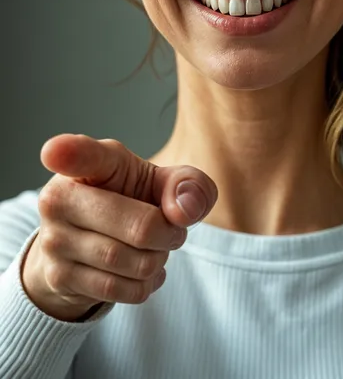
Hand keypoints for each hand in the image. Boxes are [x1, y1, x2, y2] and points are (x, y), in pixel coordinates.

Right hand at [21, 134, 217, 321]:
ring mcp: (54, 239)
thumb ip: (188, 184)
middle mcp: (61, 197)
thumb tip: (185, 211)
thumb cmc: (132, 201)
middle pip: (142, 228)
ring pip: (135, 264)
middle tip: (168, 229)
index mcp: (89, 164)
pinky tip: (139, 270)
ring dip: (157, 260)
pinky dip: (144, 284)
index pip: (79, 154)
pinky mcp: (58, 276)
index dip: (68, 152)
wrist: (91, 242)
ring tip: (150, 249)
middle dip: (170, 235)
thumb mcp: (162, 183)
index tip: (54, 152)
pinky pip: (122, 290)